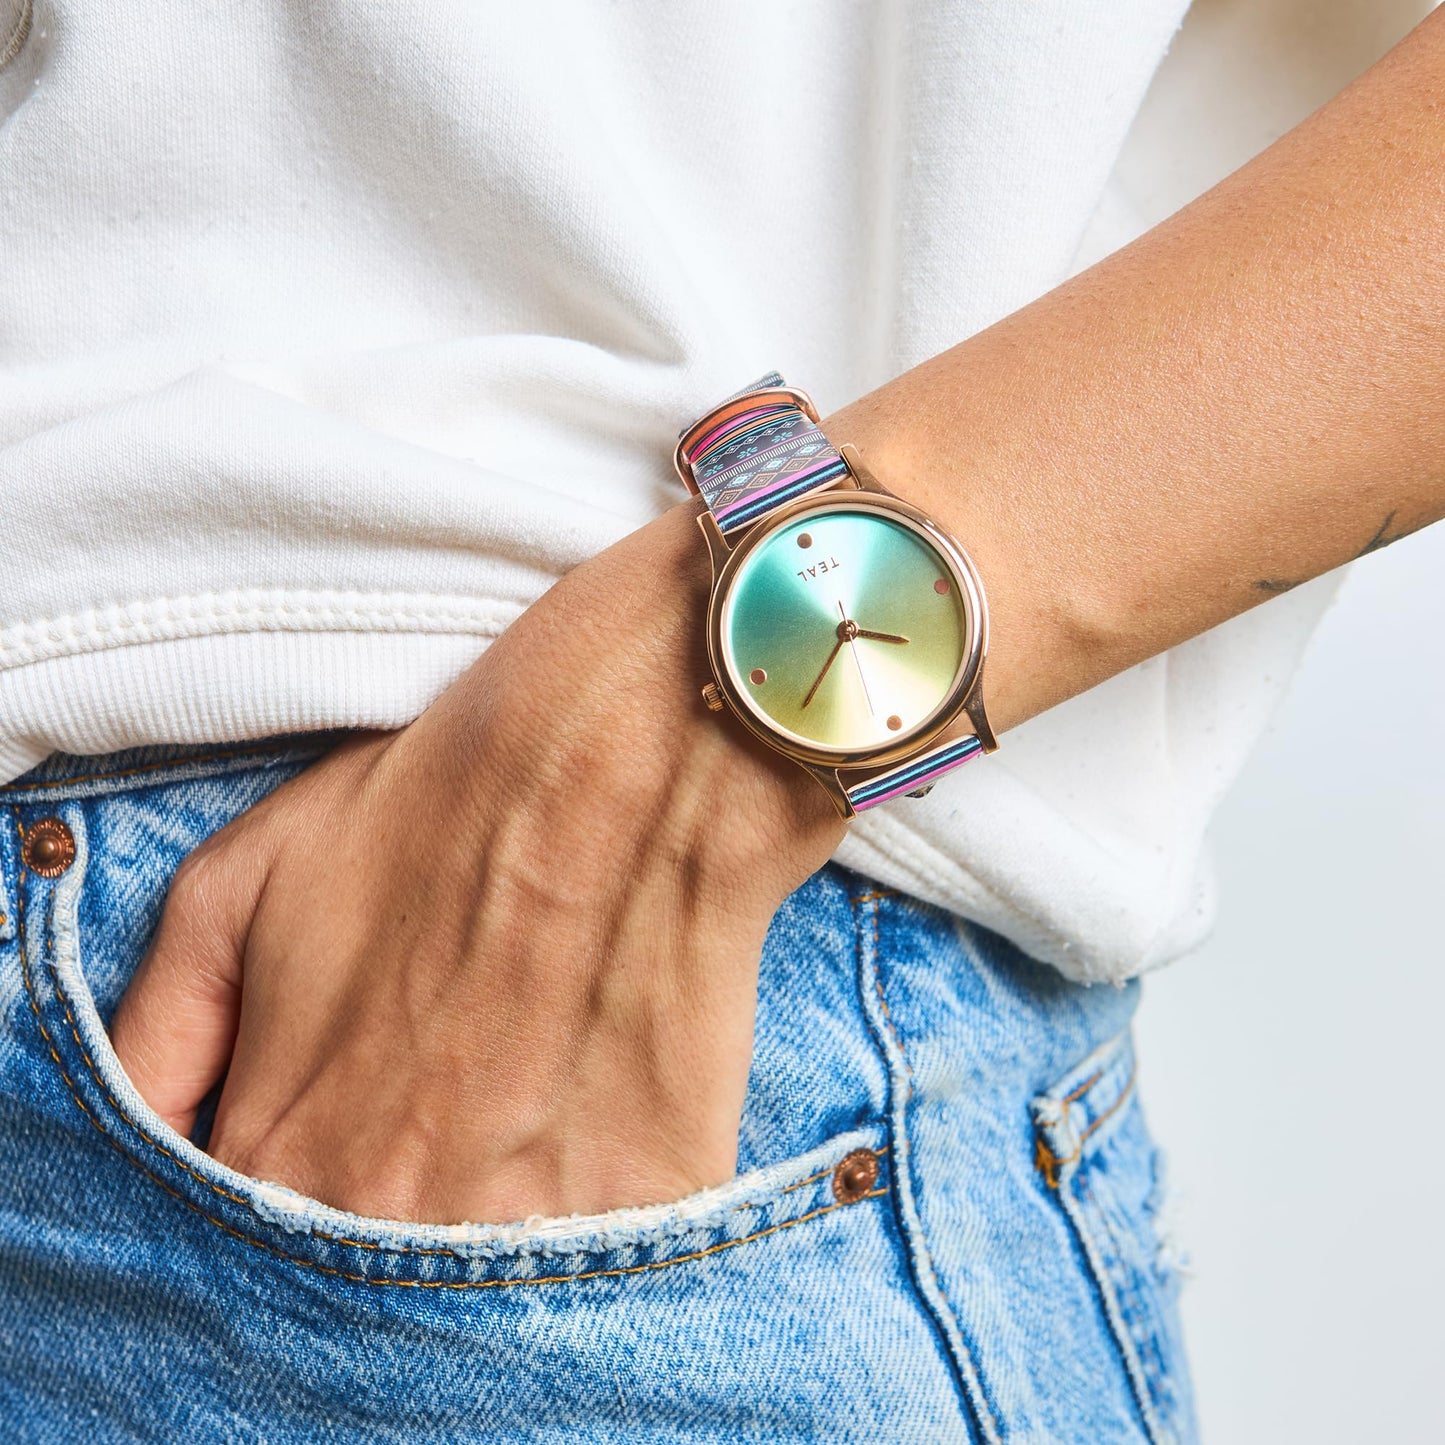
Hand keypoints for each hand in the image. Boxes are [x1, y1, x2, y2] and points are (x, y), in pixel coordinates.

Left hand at [109, 503, 844, 1223]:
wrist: (622, 764)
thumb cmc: (432, 810)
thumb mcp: (234, 887)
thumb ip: (152, 1039)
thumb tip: (139, 1135)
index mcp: (279, 1157)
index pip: (243, 1263)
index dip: (294, 1204)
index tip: (349, 1138)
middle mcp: (390, 1221)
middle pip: (368, 1295)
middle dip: (397, 1206)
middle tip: (448, 1104)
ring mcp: (526, 1229)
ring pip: (486, 1291)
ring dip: (495, 1218)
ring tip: (526, 1100)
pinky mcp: (647, 1206)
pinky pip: (600, 1262)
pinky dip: (595, 1212)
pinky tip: (601, 1110)